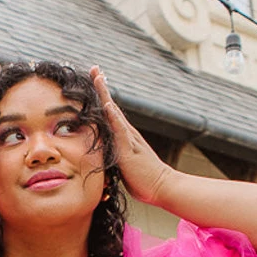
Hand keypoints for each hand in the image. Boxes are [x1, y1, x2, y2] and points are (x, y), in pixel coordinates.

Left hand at [90, 66, 173, 205]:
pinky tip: (107, 105)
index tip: (96, 81)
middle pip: (111, 107)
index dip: (102, 99)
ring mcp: (128, 140)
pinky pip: (120, 131)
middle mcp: (127, 134)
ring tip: (98, 77)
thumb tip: (103, 160)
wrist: (162, 187)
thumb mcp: (123, 168)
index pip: (110, 115)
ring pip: (114, 113)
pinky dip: (113, 117)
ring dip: (105, 95)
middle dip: (102, 88)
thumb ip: (114, 160)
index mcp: (124, 138)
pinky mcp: (129, 151)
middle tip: (94, 69)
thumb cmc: (143, 181)